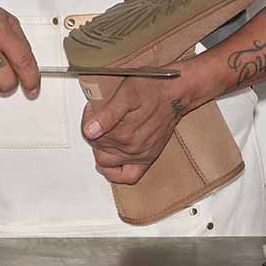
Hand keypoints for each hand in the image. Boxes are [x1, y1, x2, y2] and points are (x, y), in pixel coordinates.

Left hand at [82, 64, 193, 184]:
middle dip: (93, 132)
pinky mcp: (147, 158)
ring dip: (101, 149)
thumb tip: (89, 130)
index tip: (94, 109)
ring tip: (105, 134)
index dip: (89, 118)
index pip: (90, 132)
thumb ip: (107, 113)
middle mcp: (131, 147)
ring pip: (106, 161)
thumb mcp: (127, 93)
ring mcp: (139, 155)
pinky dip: (114, 173)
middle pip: (97, 147)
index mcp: (123, 131)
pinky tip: (110, 163)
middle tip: (100, 117)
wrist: (177, 93)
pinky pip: (127, 176)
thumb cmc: (154, 88)